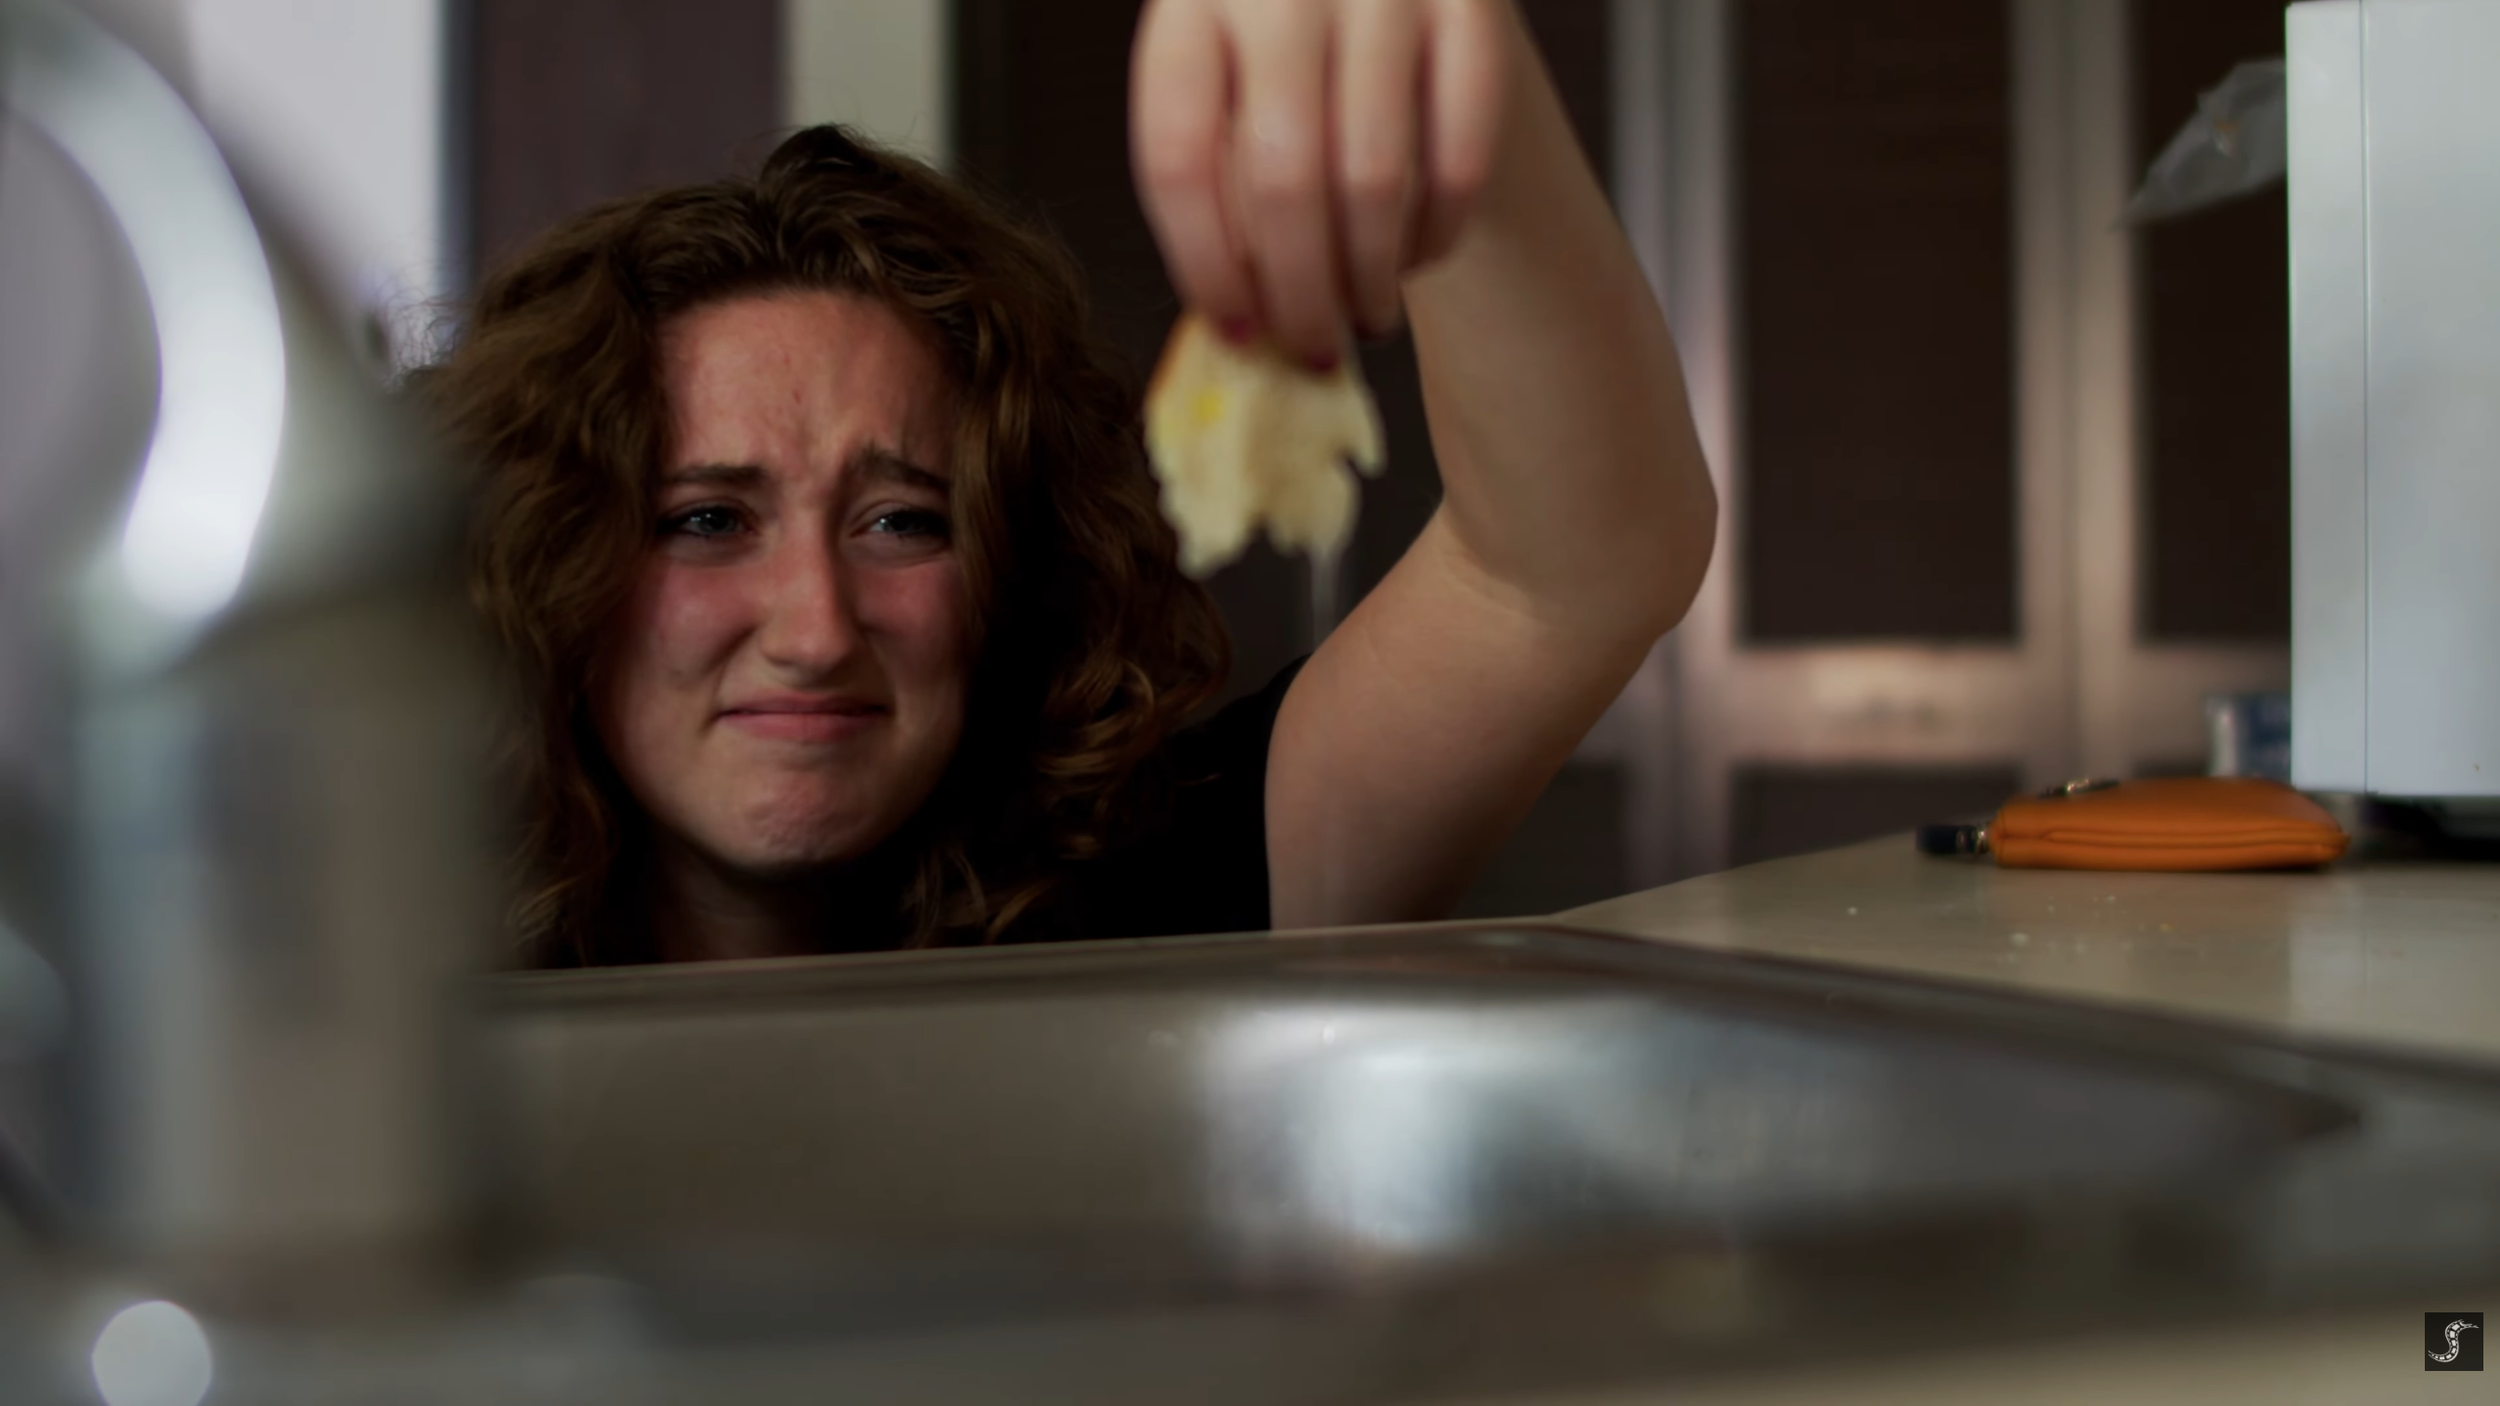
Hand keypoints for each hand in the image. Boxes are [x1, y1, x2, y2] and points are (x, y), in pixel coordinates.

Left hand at [1130, 0, 1512, 369]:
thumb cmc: (1285, 48)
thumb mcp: (1224, 79)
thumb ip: (1218, 178)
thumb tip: (1242, 321)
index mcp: (1190, 4)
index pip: (1180, 156)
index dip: (1205, 264)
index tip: (1236, 331)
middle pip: (1282, 180)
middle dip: (1301, 295)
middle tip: (1313, 348)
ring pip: (1374, 179)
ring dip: (1371, 279)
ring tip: (1366, 318)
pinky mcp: (1472, 5)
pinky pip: (1460, 156)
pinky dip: (1438, 230)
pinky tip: (1417, 258)